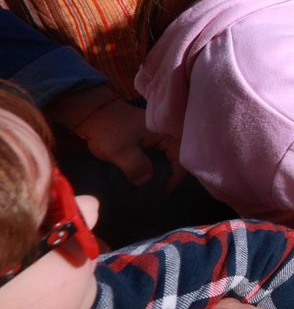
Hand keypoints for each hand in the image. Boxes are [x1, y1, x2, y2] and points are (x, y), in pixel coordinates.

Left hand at [56, 89, 171, 187]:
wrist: (96, 116)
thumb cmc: (109, 130)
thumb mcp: (120, 150)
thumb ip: (135, 165)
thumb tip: (146, 181)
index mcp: (167, 132)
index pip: (182, 156)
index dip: (176, 176)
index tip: (164, 191)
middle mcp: (168, 134)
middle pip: (179, 158)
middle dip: (171, 176)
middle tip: (159, 192)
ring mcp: (160, 137)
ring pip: (169, 159)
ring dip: (163, 173)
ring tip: (154, 188)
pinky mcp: (152, 141)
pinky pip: (161, 157)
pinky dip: (156, 168)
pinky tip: (148, 178)